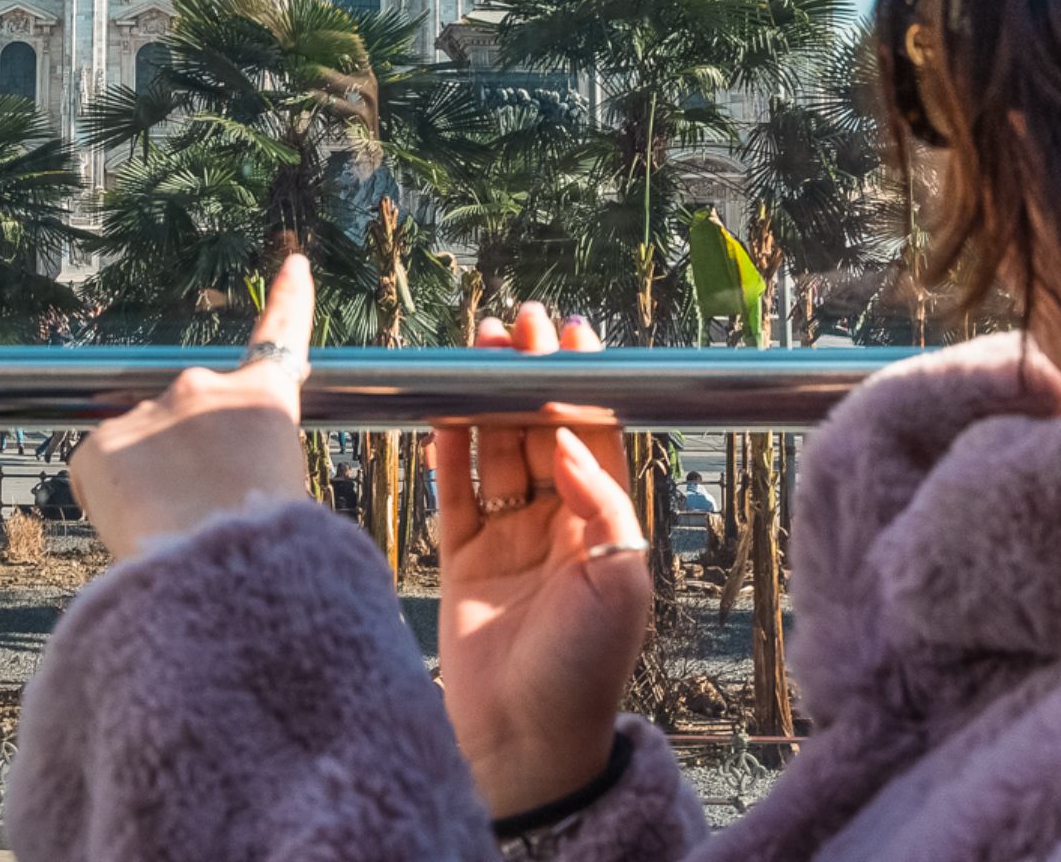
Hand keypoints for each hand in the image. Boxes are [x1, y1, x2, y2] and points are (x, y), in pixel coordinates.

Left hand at [70, 255, 311, 557]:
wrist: (217, 575)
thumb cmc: (262, 553)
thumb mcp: (280, 491)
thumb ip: (245, 462)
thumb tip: (210, 481)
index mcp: (264, 401)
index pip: (282, 339)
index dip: (289, 300)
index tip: (292, 263)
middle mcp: (203, 389)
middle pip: (188, 423)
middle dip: (185, 461)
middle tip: (201, 515)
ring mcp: (147, 411)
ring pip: (140, 456)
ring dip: (149, 489)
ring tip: (173, 535)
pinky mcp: (99, 444)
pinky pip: (100, 479)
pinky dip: (111, 507)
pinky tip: (136, 534)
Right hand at [433, 304, 652, 820]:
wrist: (524, 738)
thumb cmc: (584, 668)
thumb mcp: (618, 581)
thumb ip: (600, 503)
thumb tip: (572, 437)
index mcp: (605, 526)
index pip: (595, 435)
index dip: (583, 383)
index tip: (572, 333)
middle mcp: (559, 524)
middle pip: (541, 429)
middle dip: (531, 374)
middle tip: (518, 322)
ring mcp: (509, 539)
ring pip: (496, 448)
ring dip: (487, 398)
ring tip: (477, 348)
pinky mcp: (464, 557)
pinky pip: (454, 489)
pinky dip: (447, 448)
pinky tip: (442, 409)